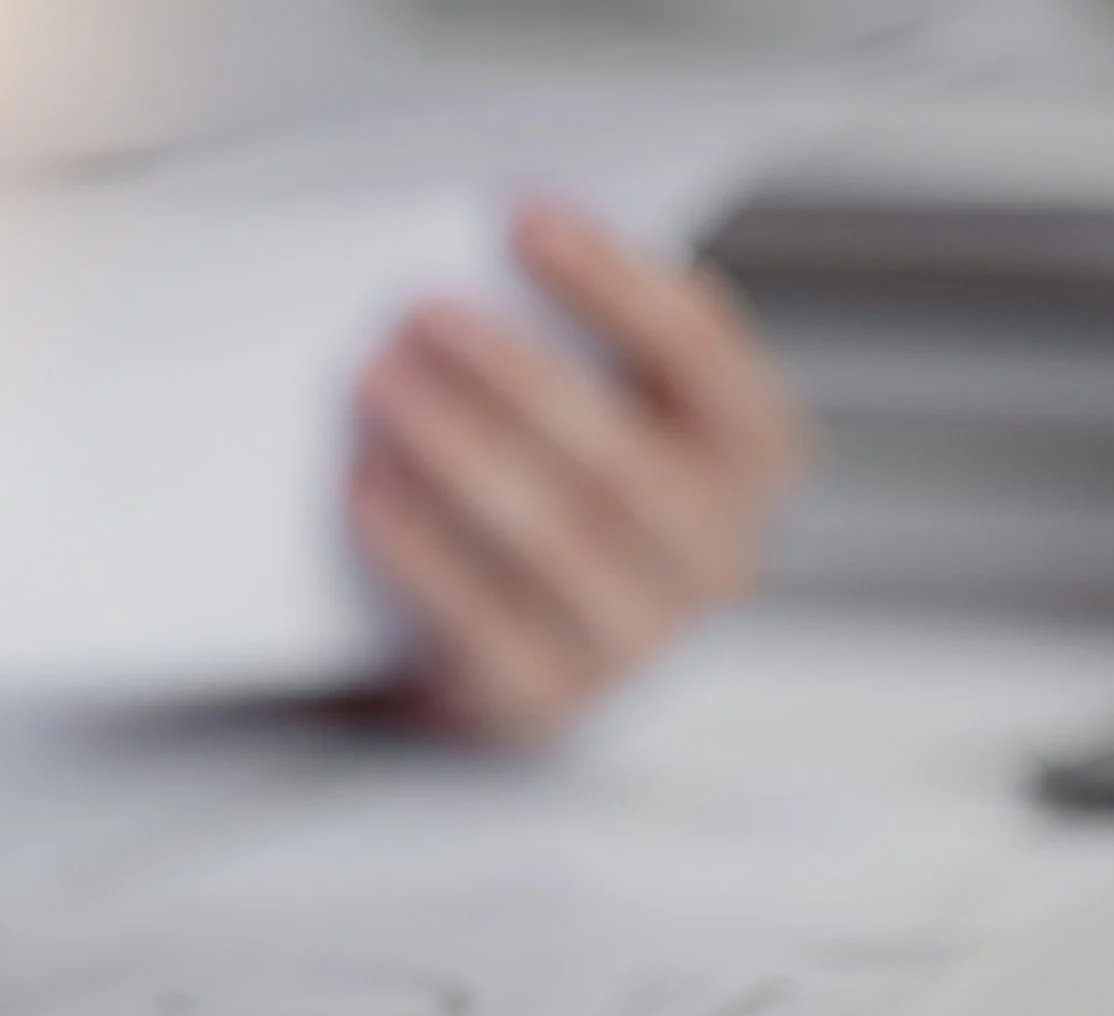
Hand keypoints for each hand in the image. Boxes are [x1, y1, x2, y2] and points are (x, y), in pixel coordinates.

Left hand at [352, 203, 806, 740]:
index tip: (523, 216)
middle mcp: (713, 557)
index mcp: (749, 458)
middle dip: (513, 374)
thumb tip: (477, 262)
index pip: (700, 355)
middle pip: (618, 456)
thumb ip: (570, 341)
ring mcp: (630, 641)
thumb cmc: (543, 496)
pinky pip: (475, 617)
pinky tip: (364, 483)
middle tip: (420, 310)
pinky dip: (415, 544)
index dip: (613, 281)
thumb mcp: (584, 410)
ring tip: (376, 382)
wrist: (490, 658)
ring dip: (455, 448)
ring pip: (548, 537)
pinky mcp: (536, 702)